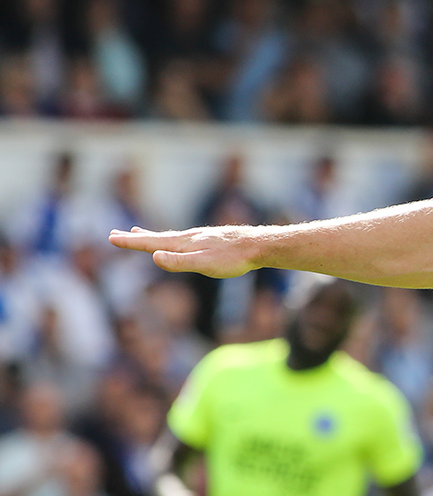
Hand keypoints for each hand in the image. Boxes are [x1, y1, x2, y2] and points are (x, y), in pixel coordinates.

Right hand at [109, 225, 259, 278]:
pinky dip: (171, 238)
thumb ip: (179, 262)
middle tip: (115, 233)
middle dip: (135, 237)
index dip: (130, 242)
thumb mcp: (205, 264)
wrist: (259, 246)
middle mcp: (188, 237)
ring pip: (170, 236)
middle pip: (156, 237)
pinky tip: (178, 240)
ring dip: (151, 235)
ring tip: (139, 231)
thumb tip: (154, 257)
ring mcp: (199, 237)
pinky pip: (184, 238)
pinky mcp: (211, 239)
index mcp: (183, 244)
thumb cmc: (233, 258)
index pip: (150, 243)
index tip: (111, 237)